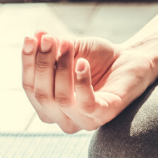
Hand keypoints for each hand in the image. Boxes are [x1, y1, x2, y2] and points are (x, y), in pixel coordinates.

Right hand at [22, 30, 151, 132]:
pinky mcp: (103, 116)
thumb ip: (51, 46)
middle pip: (42, 95)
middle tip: (49, 39)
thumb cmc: (97, 57)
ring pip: (62, 99)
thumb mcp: (70, 48)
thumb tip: (34, 36)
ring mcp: (82, 121)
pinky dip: (82, 81)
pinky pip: (86, 104)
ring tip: (67, 45)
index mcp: (49, 105)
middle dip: (43, 64)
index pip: (29, 87)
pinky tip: (83, 63)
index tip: (29, 38)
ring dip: (62, 68)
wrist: (130, 60)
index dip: (27, 63)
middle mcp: (62, 118)